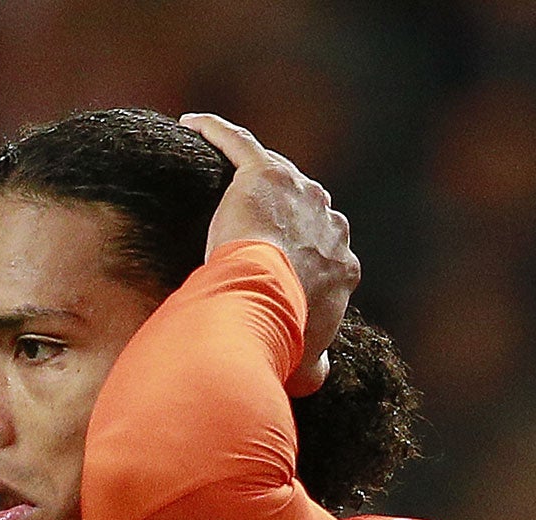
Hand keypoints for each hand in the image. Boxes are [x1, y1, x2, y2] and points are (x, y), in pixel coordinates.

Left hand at [182, 112, 356, 395]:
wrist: (264, 305)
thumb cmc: (285, 337)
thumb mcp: (308, 365)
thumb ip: (316, 366)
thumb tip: (317, 377)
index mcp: (344, 266)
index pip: (327, 249)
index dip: (304, 253)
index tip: (280, 262)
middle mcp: (331, 223)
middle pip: (309, 205)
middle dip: (288, 210)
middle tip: (255, 220)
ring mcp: (301, 194)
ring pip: (279, 171)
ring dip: (256, 170)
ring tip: (227, 173)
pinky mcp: (265, 175)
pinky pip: (238, 143)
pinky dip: (215, 132)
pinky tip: (192, 125)